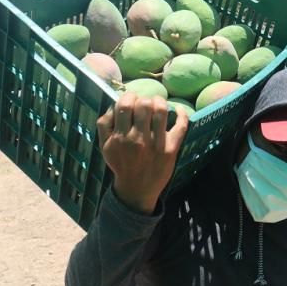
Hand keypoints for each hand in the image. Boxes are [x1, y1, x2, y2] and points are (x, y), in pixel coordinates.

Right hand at [96, 93, 188, 214]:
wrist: (136, 189)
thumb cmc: (121, 163)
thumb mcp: (105, 146)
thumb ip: (104, 124)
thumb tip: (114, 104)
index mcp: (120, 137)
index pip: (124, 105)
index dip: (129, 97)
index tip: (131, 100)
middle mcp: (138, 139)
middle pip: (144, 105)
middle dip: (144, 99)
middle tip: (145, 104)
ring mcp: (156, 144)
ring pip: (161, 111)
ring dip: (160, 102)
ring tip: (158, 104)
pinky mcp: (171, 149)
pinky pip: (180, 127)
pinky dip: (182, 114)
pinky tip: (179, 110)